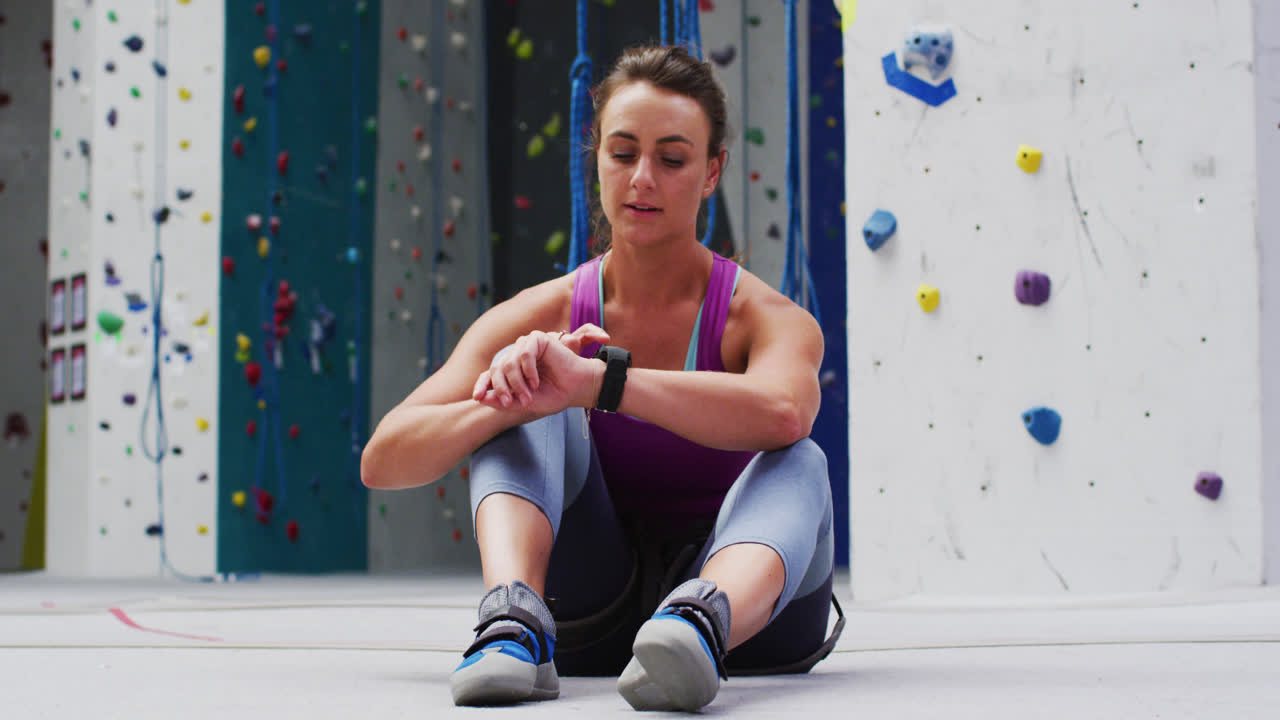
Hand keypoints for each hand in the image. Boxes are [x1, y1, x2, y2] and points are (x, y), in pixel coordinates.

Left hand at [472, 324, 610, 414]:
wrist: (577, 389)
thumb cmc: (553, 395)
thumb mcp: (523, 403)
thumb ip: (502, 401)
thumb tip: (480, 398)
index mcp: (511, 370)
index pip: (489, 374)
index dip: (482, 384)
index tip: (477, 398)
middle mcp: (516, 355)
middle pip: (496, 369)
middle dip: (502, 388)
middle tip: (510, 403)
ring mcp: (525, 346)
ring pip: (509, 363)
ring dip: (517, 383)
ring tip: (529, 395)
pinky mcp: (537, 339)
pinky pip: (524, 354)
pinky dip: (528, 371)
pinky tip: (536, 382)